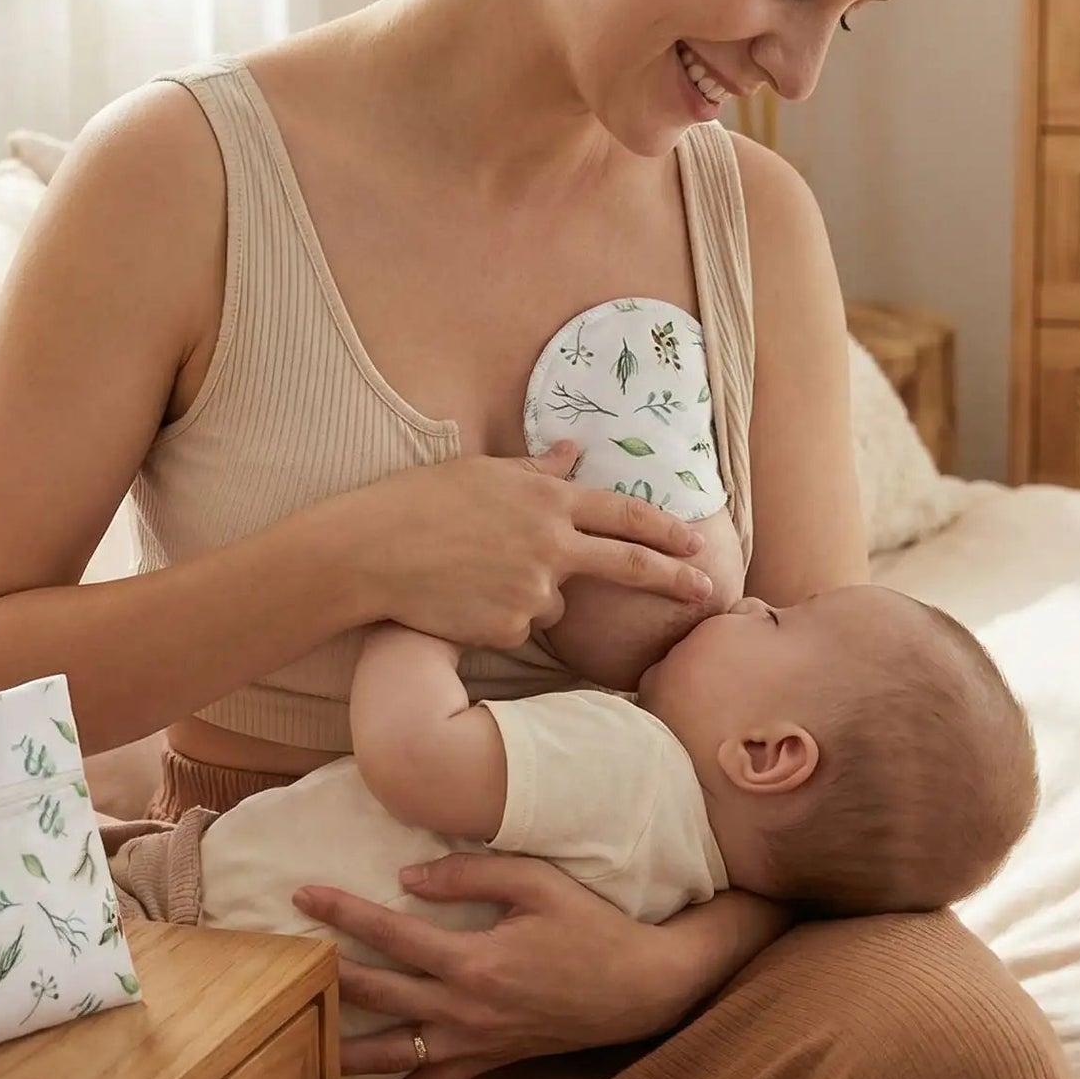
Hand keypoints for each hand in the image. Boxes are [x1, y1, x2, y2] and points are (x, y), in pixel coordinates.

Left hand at [293, 853, 699, 1078]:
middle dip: (325, 970)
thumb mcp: (537, 882)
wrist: (641, 987)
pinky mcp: (487, 1062)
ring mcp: (474, 1043)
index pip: (391, 934)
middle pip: (377, 992)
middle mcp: (465, 1008)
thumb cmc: (591, 925)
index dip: (342, 911)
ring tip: (292, 1033)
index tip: (302, 894)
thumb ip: (470, 874)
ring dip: (339, 1042)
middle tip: (280, 953)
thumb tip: (408, 876)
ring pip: (390, 1050)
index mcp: (474, 960)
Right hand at [347, 441, 712, 650]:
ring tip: (476, 573)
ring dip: (532, 593)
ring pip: (554, 603)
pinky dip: (500, 616)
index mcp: (548, 501)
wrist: (373, 551)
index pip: (624, 514)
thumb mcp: (482, 470)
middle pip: (629, 566)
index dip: (665, 528)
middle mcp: (551, 546)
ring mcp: (533, 590)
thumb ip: (536, 469)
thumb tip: (572, 451)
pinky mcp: (509, 627)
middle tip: (707, 590)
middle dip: (675, 578)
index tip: (694, 541)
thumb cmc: (421, 501)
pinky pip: (519, 626)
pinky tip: (462, 598)